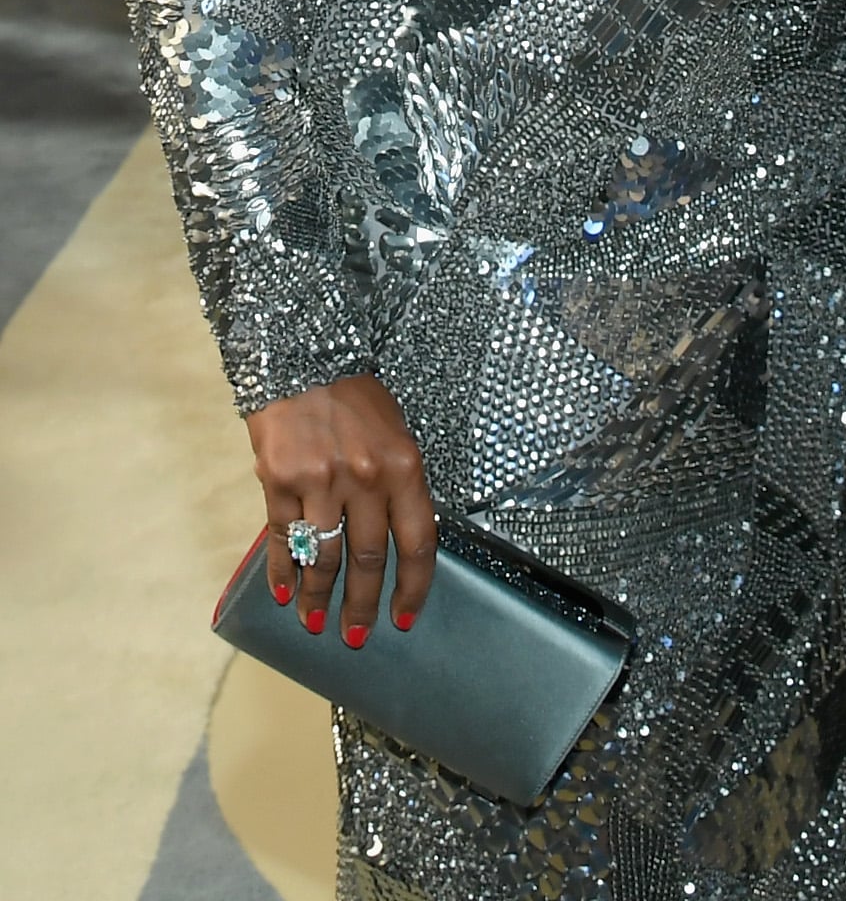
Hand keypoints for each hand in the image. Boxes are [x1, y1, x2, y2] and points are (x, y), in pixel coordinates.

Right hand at [245, 373, 435, 647]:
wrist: (305, 358)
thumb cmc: (356, 400)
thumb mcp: (395, 434)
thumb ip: (397, 487)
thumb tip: (395, 548)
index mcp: (404, 466)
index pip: (417, 543)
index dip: (413, 588)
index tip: (405, 618)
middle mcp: (365, 477)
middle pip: (368, 560)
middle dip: (363, 606)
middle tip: (357, 636)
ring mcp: (320, 481)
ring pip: (325, 558)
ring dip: (320, 598)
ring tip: (317, 623)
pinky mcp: (280, 482)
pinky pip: (285, 540)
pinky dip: (283, 572)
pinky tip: (283, 594)